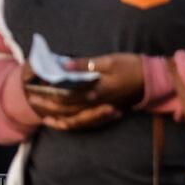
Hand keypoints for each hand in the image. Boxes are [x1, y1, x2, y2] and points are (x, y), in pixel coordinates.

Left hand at [22, 54, 145, 130]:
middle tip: (32, 100)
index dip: (49, 92)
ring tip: (44, 117)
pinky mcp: (106, 109)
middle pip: (67, 109)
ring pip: (76, 120)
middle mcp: (96, 104)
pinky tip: (66, 121)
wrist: (152, 80)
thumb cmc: (132, 67)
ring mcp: (101, 108)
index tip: (34, 86)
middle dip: (49, 106)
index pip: (66, 95)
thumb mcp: (110, 61)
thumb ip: (86, 64)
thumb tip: (64, 64)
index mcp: (95, 91)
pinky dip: (74, 123)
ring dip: (59, 119)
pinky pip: (87, 122)